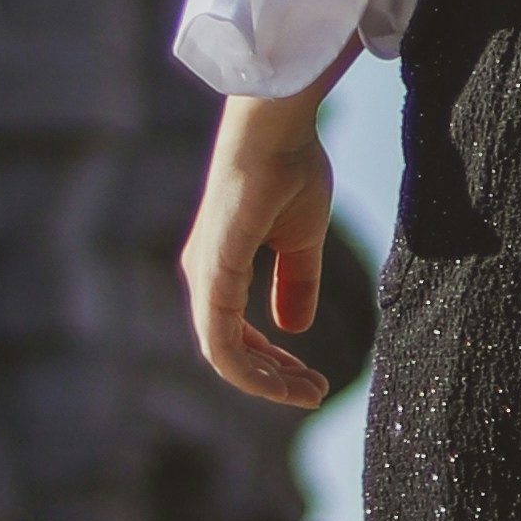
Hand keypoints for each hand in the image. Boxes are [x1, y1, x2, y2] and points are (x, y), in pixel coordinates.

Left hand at [181, 93, 335, 410]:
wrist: (277, 128)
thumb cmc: (288, 168)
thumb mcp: (301, 239)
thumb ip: (296, 283)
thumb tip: (293, 328)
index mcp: (221, 266)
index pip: (236, 336)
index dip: (273, 364)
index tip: (313, 379)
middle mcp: (205, 275)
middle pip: (230, 352)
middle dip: (274, 380)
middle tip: (316, 392)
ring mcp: (204, 276)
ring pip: (223, 355)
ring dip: (266, 381)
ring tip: (309, 391)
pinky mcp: (214, 273)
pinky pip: (221, 341)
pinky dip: (251, 369)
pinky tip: (286, 379)